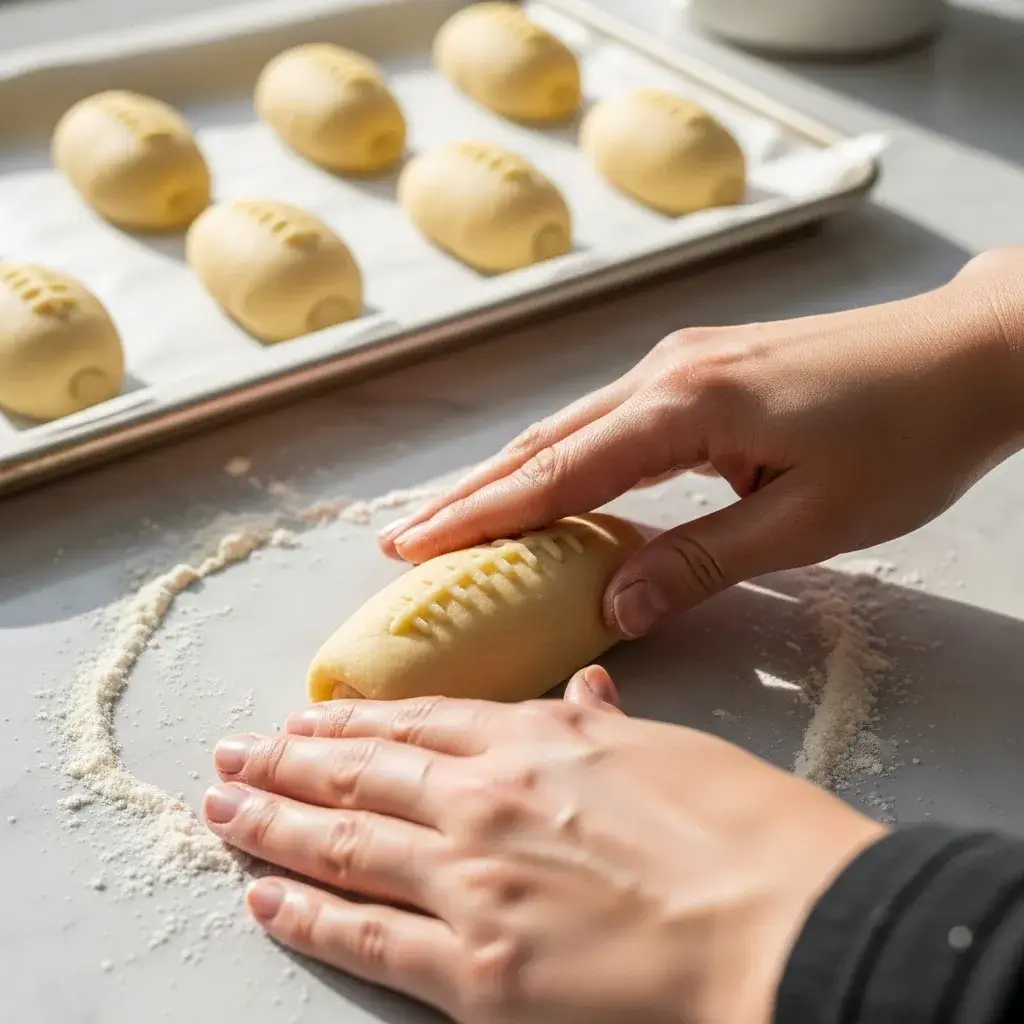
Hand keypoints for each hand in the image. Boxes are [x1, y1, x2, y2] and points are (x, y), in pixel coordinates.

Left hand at [204, 673, 884, 1023]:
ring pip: (342, 844)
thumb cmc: (745, 832)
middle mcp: (486, 801)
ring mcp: (472, 883)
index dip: (354, 722)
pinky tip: (265, 897)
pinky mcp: (475, 973)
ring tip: (224, 806)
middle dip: (287, 763)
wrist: (783, 925)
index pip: (419, 723)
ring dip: (272, 823)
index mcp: (537, 740)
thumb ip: (606, 724)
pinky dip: (307, 915)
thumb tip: (582, 690)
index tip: (308, 720)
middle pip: (361, 774)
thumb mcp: (673, 751)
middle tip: (234, 752)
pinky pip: (367, 937)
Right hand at [380, 248, 1023, 637]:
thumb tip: (612, 607)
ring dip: (509, 474)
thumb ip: (701, 562)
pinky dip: (560, 458)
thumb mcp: (808, 520)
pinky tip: (543, 484)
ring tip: (452, 518)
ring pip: (569, 427)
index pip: (558, 472)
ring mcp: (680, 365)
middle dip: (470, 493)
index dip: (482, 514)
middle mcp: (665, 374)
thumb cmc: (905, 436)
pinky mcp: (700, 371)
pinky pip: (607, 421)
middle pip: (544, 442)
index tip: (416, 545)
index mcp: (685, 406)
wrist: (970, 356)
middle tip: (405, 538)